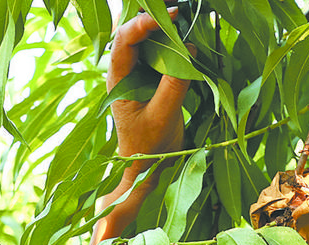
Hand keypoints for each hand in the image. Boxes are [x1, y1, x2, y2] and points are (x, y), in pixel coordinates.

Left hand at [107, 12, 189, 175]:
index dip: (144, 23)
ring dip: (159, 20)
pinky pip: (158, 47)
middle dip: (148, 12)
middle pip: (128, 29)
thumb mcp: (162, 117)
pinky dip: (170, 35)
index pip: (123, 40)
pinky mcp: (151, 74)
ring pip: (143, 34)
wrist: (147, 165)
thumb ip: (174, 85)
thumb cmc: (148, 146)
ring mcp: (137, 70)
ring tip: (180, 11)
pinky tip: (184, 28)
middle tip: (174, 5)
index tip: (171, 15)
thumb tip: (190, 51)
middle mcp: (124, 70)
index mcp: (117, 80)